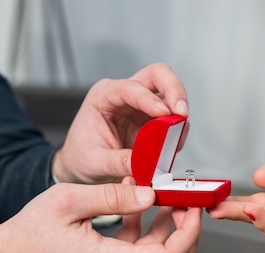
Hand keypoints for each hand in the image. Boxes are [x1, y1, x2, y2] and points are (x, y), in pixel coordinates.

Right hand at [0, 181, 201, 252]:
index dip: (189, 233)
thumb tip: (151, 194)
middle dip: (186, 233)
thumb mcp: (69, 202)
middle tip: (185, 203)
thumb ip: (113, 197)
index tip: (194, 207)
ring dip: (167, 230)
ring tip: (164, 195)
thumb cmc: (29, 233)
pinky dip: (145, 231)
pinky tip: (137, 204)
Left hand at [52, 62, 189, 183]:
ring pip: (170, 94)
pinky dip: (178, 130)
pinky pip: (173, 119)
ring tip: (177, 137)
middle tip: (182, 113)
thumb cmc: (83, 156)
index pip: (130, 87)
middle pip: (157, 75)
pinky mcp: (154, 121)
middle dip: (174, 90)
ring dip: (179, 114)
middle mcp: (125, 95)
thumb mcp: (95, 162)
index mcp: (104, 96)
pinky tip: (173, 144)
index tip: (164, 113)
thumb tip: (142, 164)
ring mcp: (142, 106)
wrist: (83, 165)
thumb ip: (118, 162)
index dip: (149, 99)